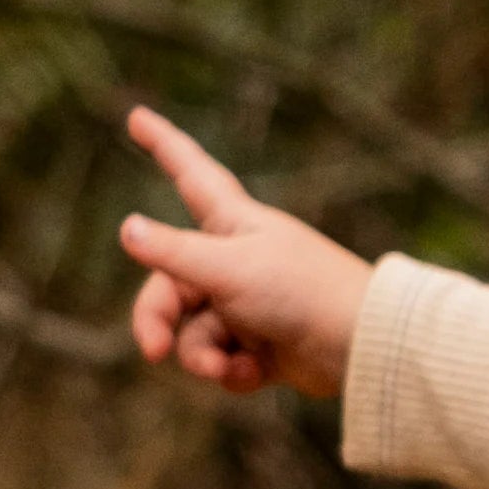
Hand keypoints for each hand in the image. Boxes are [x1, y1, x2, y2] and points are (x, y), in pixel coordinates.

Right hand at [119, 106, 373, 397]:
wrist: (359, 345)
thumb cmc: (299, 292)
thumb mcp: (226, 269)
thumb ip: (173, 253)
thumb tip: (128, 229)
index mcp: (232, 223)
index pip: (189, 174)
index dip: (163, 145)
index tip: (137, 116)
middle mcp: (236, 260)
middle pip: (170, 285)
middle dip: (157, 319)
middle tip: (152, 349)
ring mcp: (249, 304)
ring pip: (195, 331)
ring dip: (201, 353)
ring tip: (223, 364)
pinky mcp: (264, 346)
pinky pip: (225, 360)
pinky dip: (233, 371)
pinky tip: (254, 373)